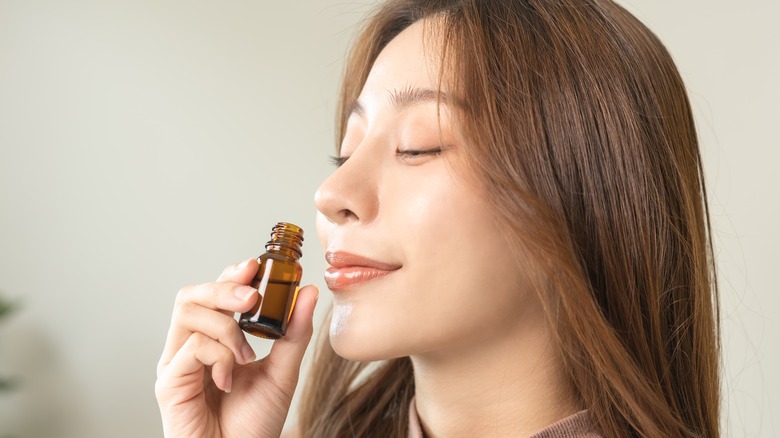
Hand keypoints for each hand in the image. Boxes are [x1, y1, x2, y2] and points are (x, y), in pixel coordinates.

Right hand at [155, 258, 318, 437]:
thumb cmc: (254, 423)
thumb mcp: (283, 372)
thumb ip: (294, 333)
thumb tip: (309, 292)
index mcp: (213, 339)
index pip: (215, 293)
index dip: (231, 274)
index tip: (256, 265)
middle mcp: (190, 346)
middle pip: (192, 294)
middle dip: (223, 286)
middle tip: (252, 296)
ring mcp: (176, 363)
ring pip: (188, 312)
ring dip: (225, 325)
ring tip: (246, 354)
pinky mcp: (168, 382)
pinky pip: (191, 347)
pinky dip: (218, 355)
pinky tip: (230, 378)